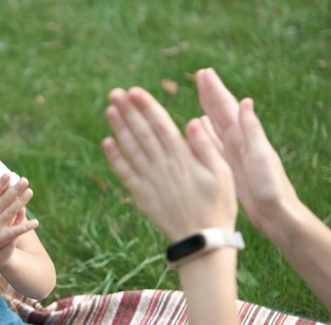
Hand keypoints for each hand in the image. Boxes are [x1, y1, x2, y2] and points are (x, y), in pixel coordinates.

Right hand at [0, 174, 37, 259]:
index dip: (1, 184)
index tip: (8, 174)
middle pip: (5, 200)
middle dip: (15, 190)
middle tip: (25, 180)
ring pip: (12, 212)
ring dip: (21, 202)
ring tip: (30, 192)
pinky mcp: (2, 237)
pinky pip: (16, 231)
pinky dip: (26, 227)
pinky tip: (36, 222)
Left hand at [102, 87, 236, 240]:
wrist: (202, 240)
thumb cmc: (218, 205)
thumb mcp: (223, 174)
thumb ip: (205, 147)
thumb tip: (192, 121)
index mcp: (183, 157)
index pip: (161, 125)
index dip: (147, 107)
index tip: (135, 91)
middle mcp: (163, 165)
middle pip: (142, 132)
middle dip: (128, 111)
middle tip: (115, 92)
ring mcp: (150, 180)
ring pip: (131, 148)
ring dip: (119, 128)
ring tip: (110, 109)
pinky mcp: (141, 195)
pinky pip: (125, 173)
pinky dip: (114, 157)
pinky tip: (106, 142)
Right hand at [196, 68, 300, 233]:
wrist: (276, 213)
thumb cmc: (271, 187)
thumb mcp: (261, 156)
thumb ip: (252, 130)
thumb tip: (246, 102)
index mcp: (246, 136)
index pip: (228, 107)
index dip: (215, 90)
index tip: (204, 73)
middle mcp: (239, 141)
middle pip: (221, 111)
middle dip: (210, 93)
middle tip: (199, 75)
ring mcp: (233, 153)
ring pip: (216, 125)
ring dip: (207, 109)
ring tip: (198, 95)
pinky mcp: (228, 165)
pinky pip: (212, 143)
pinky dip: (204, 132)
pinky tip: (196, 127)